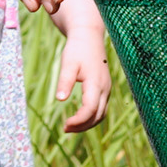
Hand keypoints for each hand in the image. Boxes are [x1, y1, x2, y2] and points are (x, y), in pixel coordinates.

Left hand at [53, 10, 111, 133]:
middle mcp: (105, 88)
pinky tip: (78, 118)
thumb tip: (59, 100)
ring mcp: (107, 89)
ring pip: (101, 114)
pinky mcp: (105, 88)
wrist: (89, 37)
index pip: (90, 109)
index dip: (79, 121)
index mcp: (96, 83)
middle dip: (82, 126)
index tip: (65, 125)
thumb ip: (64, 81)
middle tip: (65, 129)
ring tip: (70, 126)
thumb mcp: (68, 63)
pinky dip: (91, 117)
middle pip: (98, 116)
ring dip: (87, 123)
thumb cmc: (77, 49)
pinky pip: (101, 108)